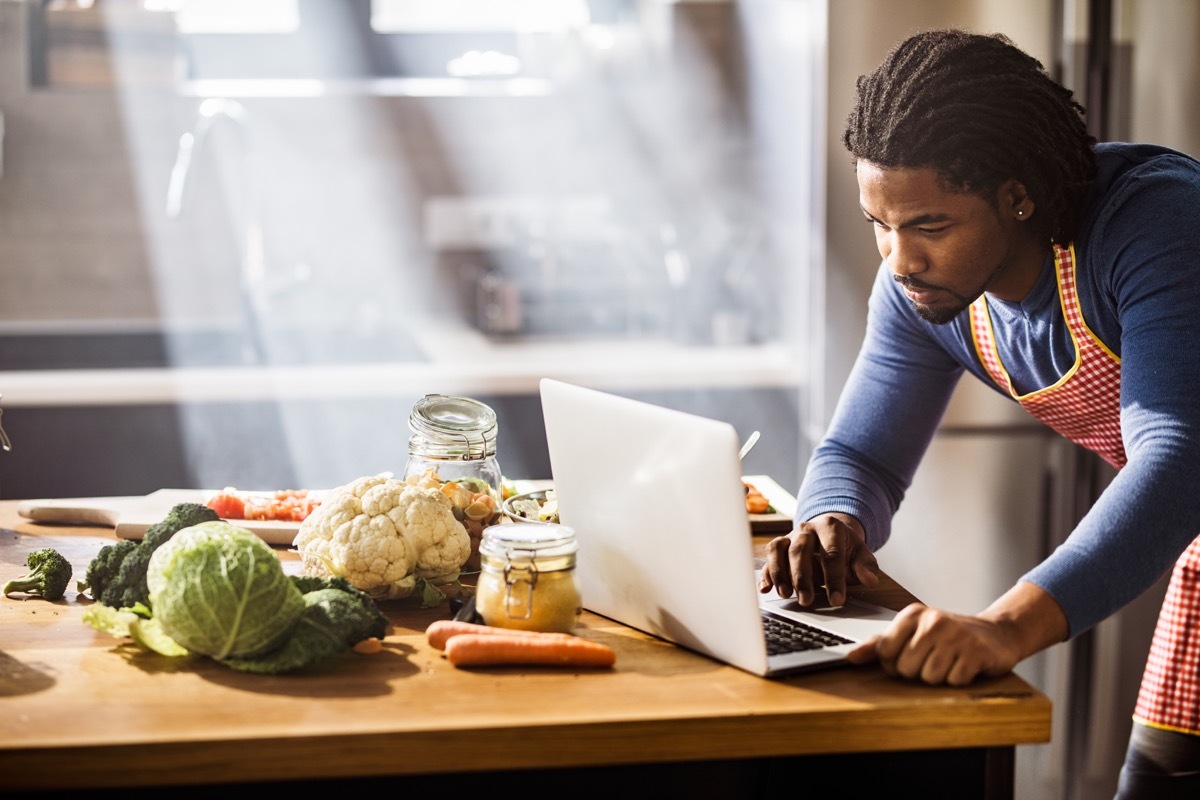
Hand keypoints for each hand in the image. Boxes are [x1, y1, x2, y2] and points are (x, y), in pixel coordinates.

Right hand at [758, 512, 878, 606]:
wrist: (830, 533)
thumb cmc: (846, 548)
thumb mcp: (861, 554)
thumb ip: (866, 567)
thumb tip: (870, 580)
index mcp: (831, 527)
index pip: (831, 554)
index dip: (834, 578)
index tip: (837, 600)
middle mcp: (807, 529)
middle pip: (800, 550)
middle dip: (802, 577)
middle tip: (806, 601)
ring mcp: (790, 536)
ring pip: (778, 550)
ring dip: (779, 573)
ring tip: (785, 594)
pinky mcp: (779, 547)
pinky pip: (768, 557)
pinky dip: (766, 573)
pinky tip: (765, 589)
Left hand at [845, 582, 1068, 685]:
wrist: (996, 634)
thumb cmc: (948, 636)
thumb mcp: (914, 632)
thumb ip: (881, 645)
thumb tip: (850, 657)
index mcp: (913, 613)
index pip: (885, 651)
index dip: (894, 663)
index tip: (909, 655)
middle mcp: (933, 620)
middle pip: (905, 668)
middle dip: (918, 672)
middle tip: (933, 659)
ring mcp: (956, 635)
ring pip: (928, 677)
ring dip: (939, 677)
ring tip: (949, 662)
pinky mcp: (976, 653)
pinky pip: (952, 682)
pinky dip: (958, 680)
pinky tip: (964, 666)